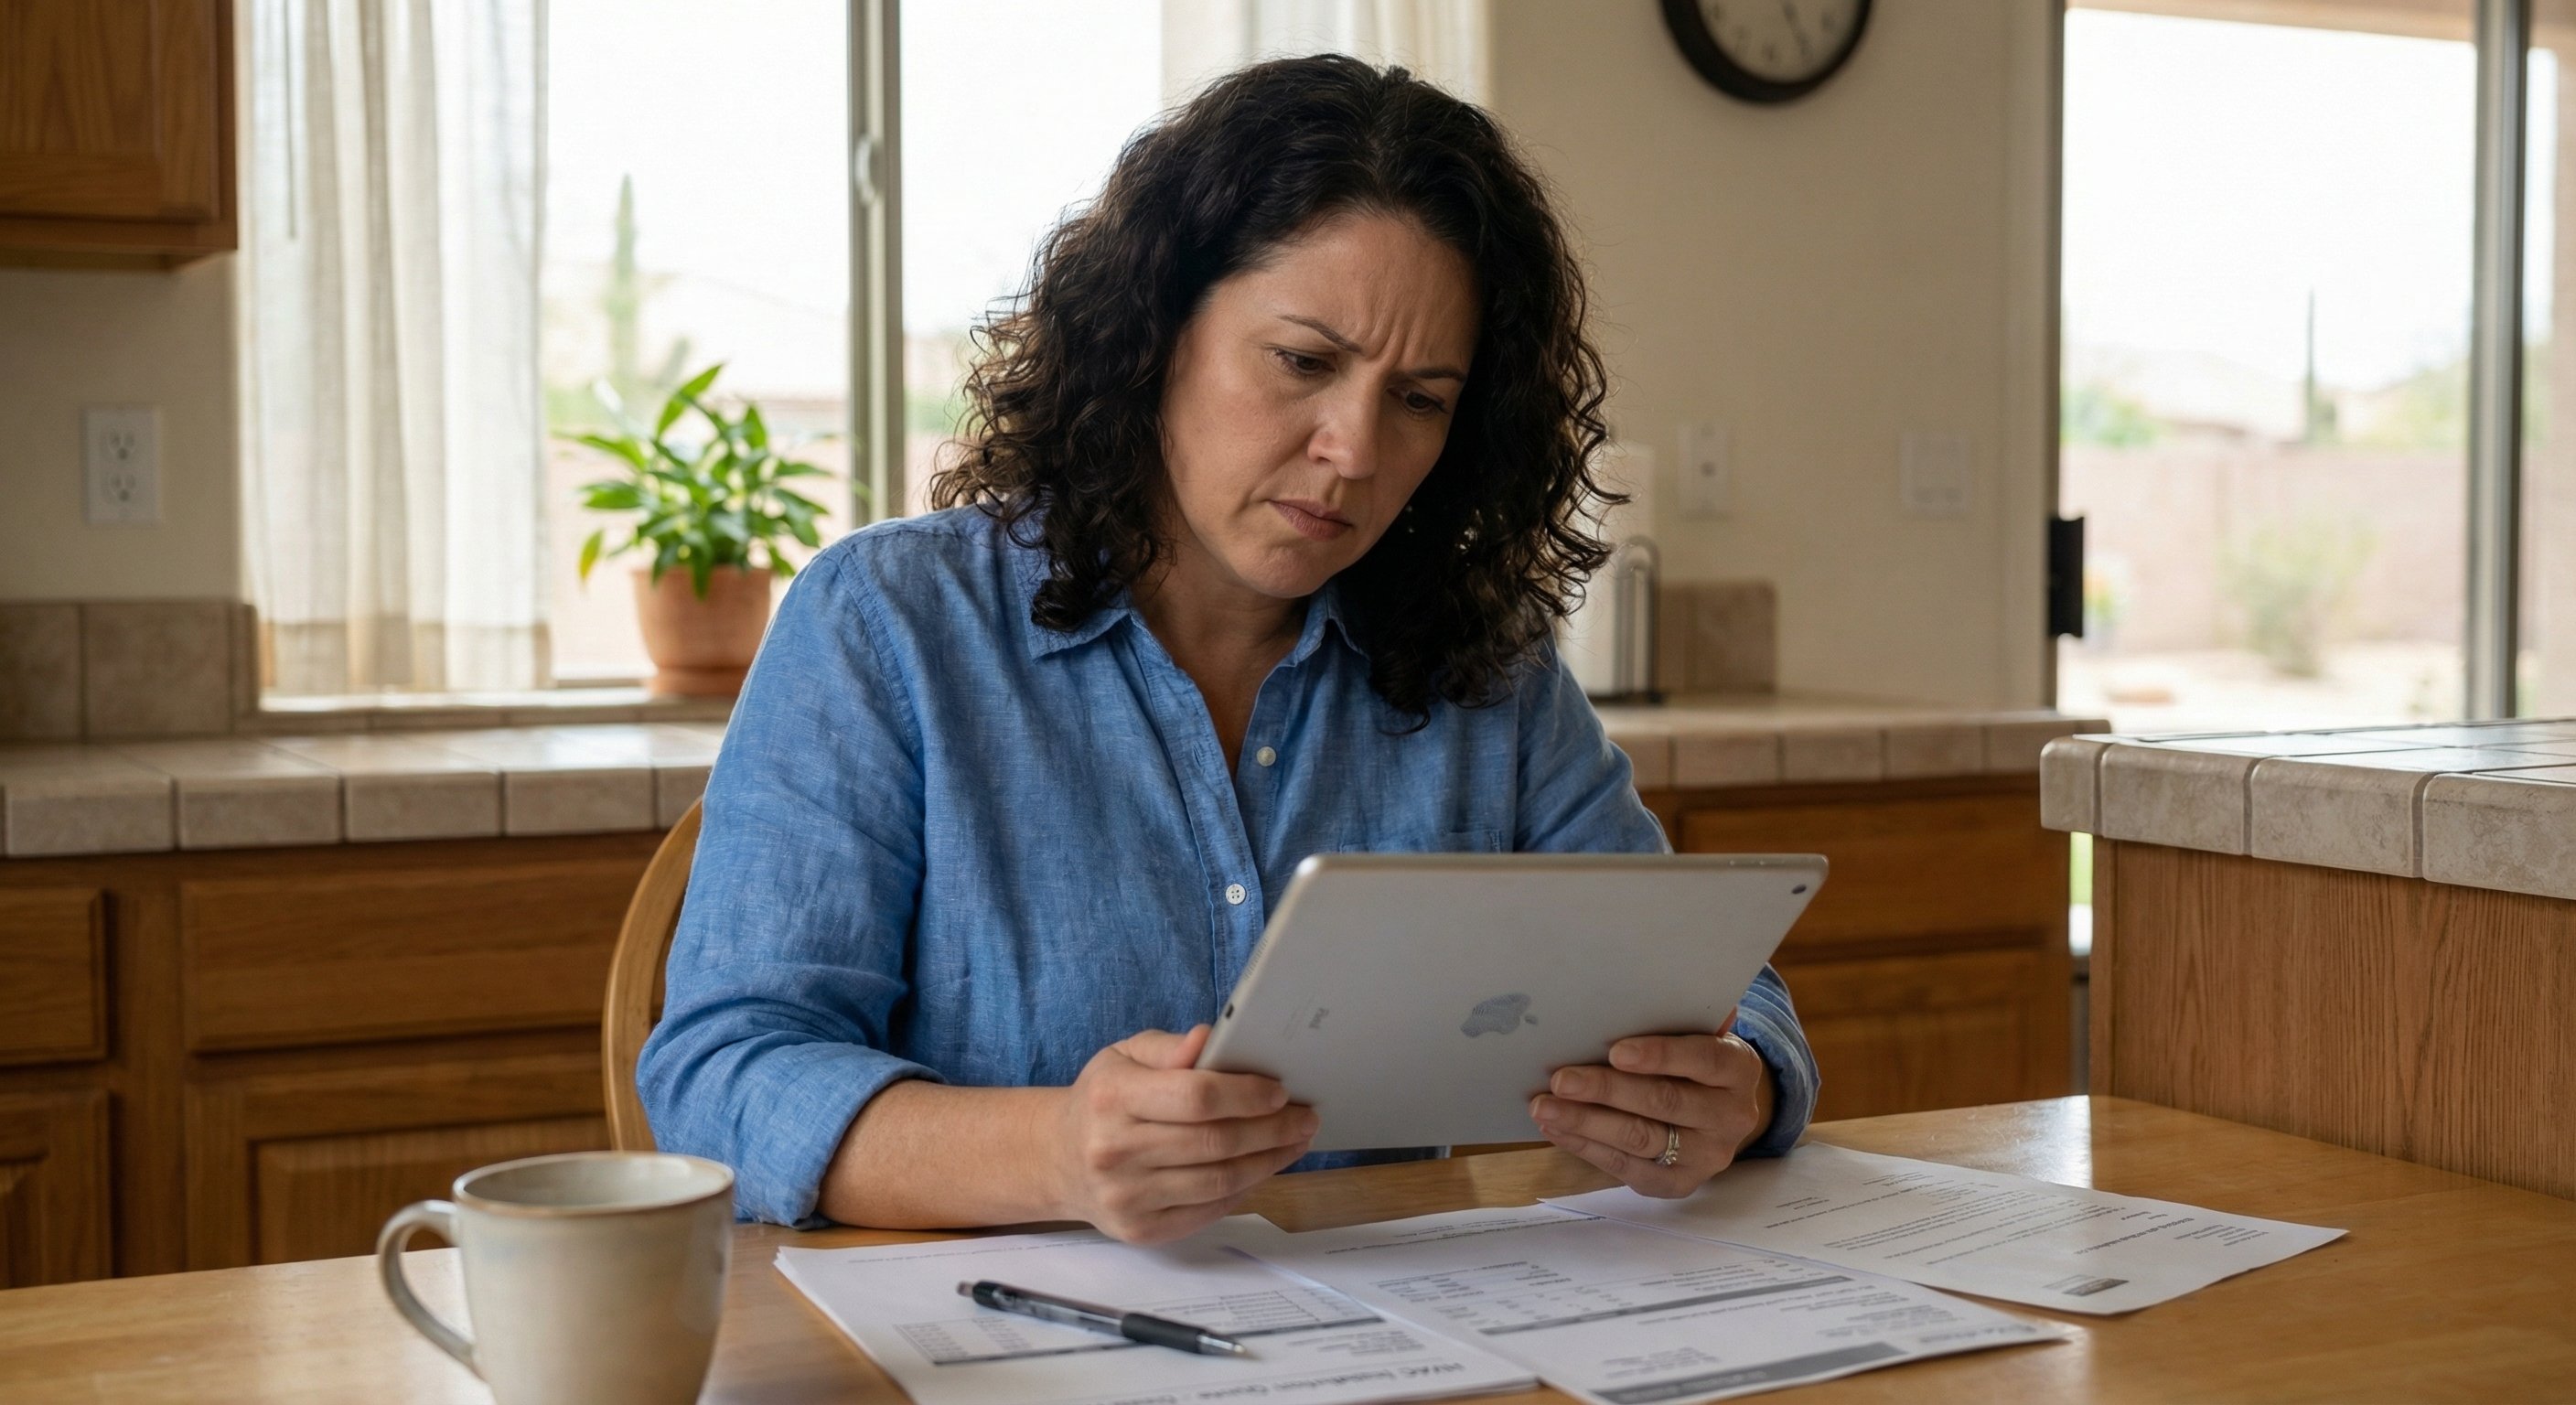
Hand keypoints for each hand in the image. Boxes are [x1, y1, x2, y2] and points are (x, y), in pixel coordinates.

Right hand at [1053, 1024, 1317, 1243]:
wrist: (1058, 1160)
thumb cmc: (1102, 1100)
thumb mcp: (1123, 1057)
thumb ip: (1168, 1048)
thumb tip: (1210, 1038)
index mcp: (1111, 1098)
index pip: (1195, 1097)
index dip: (1246, 1094)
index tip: (1280, 1091)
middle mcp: (1113, 1151)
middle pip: (1215, 1143)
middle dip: (1272, 1129)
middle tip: (1305, 1117)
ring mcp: (1126, 1197)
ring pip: (1219, 1182)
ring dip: (1268, 1162)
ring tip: (1294, 1142)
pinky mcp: (1140, 1230)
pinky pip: (1208, 1210)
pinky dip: (1244, 1189)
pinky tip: (1262, 1169)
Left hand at [1528, 1012, 1772, 1198]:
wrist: (1720, 1114)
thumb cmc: (1694, 1061)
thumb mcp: (1699, 1034)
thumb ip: (1676, 1018)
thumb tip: (1629, 995)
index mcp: (1738, 1069)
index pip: (1702, 1059)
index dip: (1659, 1055)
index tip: (1615, 1051)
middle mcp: (1730, 1116)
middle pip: (1664, 1103)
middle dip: (1607, 1091)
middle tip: (1561, 1079)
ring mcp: (1707, 1156)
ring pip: (1641, 1140)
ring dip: (1586, 1123)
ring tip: (1545, 1107)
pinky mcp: (1679, 1184)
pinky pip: (1628, 1168)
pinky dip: (1587, 1148)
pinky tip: (1557, 1130)